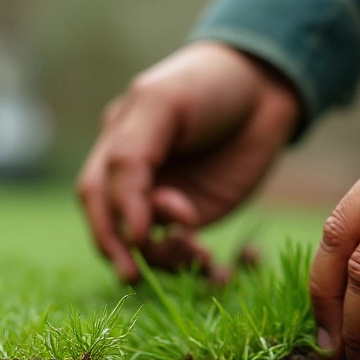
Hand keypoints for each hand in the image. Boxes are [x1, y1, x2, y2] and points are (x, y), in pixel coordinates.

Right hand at [77, 42, 300, 283]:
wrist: (265, 85)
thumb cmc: (206, 83)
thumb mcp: (160, 104)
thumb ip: (131, 157)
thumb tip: (130, 226)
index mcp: (114, 145)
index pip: (95, 191)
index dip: (108, 220)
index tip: (141, 236)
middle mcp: (133, 177)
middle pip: (113, 224)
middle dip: (125, 251)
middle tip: (138, 276)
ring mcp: (165, 198)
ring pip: (146, 245)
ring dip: (165, 258)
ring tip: (197, 251)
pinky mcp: (197, 215)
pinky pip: (181, 250)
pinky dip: (189, 262)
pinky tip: (210, 261)